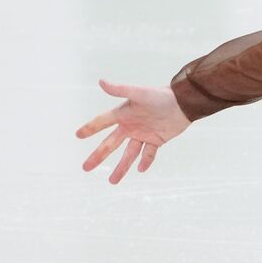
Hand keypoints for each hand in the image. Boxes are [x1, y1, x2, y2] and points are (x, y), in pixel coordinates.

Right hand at [75, 79, 190, 183]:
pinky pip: (148, 154)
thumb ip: (120, 90)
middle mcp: (130, 126)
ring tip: (112, 181)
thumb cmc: (160, 96)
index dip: (90, 128)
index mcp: (123, 114)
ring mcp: (143, 134)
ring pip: (129, 154)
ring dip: (121, 167)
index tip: (78, 135)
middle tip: (86, 168)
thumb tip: (101, 81)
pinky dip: (145, 162)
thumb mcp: (139, 93)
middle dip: (98, 156)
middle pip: (110, 144)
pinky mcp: (156, 140)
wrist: (183, 103)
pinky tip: (140, 170)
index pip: (102, 122)